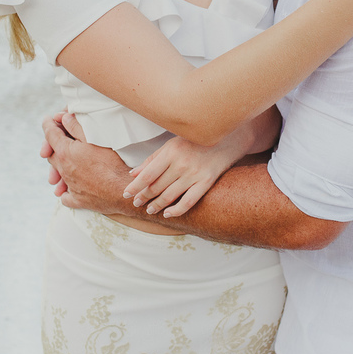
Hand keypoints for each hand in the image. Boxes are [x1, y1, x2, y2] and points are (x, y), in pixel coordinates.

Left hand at [40, 112, 131, 213]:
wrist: (121, 189)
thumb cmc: (111, 163)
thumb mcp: (95, 139)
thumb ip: (77, 127)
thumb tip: (64, 117)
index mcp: (65, 152)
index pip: (50, 135)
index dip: (48, 124)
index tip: (47, 120)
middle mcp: (63, 170)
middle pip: (51, 155)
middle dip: (52, 145)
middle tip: (58, 139)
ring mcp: (69, 186)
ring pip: (57, 174)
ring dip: (58, 166)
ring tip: (64, 162)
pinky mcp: (77, 200)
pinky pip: (65, 196)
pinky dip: (65, 190)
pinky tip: (69, 187)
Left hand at [123, 134, 246, 217]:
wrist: (226, 138)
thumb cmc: (194, 141)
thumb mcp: (171, 145)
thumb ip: (152, 159)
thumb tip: (133, 174)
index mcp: (171, 152)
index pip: (147, 175)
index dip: (135, 187)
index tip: (127, 194)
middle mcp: (182, 164)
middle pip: (157, 187)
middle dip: (144, 197)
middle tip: (136, 203)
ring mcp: (194, 174)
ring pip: (170, 196)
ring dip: (157, 205)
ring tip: (149, 209)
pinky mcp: (206, 182)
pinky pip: (189, 201)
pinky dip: (177, 211)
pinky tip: (168, 214)